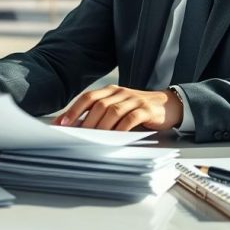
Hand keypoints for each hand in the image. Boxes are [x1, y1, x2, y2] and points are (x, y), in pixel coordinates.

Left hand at [53, 85, 182, 130]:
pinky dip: (121, 128)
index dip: (73, 109)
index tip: (61, 123)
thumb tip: (78, 127)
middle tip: (76, 134)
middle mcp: (120, 92)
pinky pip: (131, 118)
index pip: (88, 97)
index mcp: (111, 90)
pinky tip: (114, 137)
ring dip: (100, 125)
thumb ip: (101, 115)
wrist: (168, 105)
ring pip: (113, 111)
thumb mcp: (119, 109)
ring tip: (92, 138)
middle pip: (98, 104)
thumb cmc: (138, 109)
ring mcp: (134, 100)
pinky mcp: (146, 110)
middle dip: (85, 120)